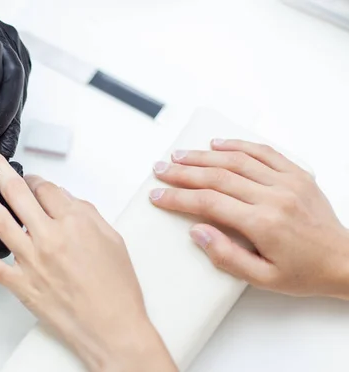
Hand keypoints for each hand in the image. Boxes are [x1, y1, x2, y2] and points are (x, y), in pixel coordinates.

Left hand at [0, 9, 30, 158]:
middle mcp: (3, 37)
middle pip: (14, 73)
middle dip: (7, 108)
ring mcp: (16, 48)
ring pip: (21, 84)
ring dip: (13, 114)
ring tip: (4, 140)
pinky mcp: (23, 61)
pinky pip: (22, 87)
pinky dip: (14, 109)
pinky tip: (7, 127)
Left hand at [0, 145, 176, 371]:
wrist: (112, 328)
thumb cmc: (116, 289)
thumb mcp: (112, 239)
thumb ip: (86, 214)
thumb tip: (63, 199)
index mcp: (74, 222)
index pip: (46, 188)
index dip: (35, 179)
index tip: (29, 179)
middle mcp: (49, 237)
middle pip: (17, 192)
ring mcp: (32, 260)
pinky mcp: (21, 284)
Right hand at [150, 139, 348, 298]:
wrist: (344, 261)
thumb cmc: (304, 272)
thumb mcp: (262, 278)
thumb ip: (226, 256)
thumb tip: (196, 231)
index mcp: (263, 224)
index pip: (208, 203)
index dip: (178, 197)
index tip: (158, 195)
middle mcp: (274, 197)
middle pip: (217, 177)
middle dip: (183, 172)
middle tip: (160, 170)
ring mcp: (287, 182)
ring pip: (236, 160)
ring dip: (203, 156)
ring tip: (179, 155)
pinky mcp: (297, 174)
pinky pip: (264, 152)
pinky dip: (238, 145)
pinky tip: (218, 143)